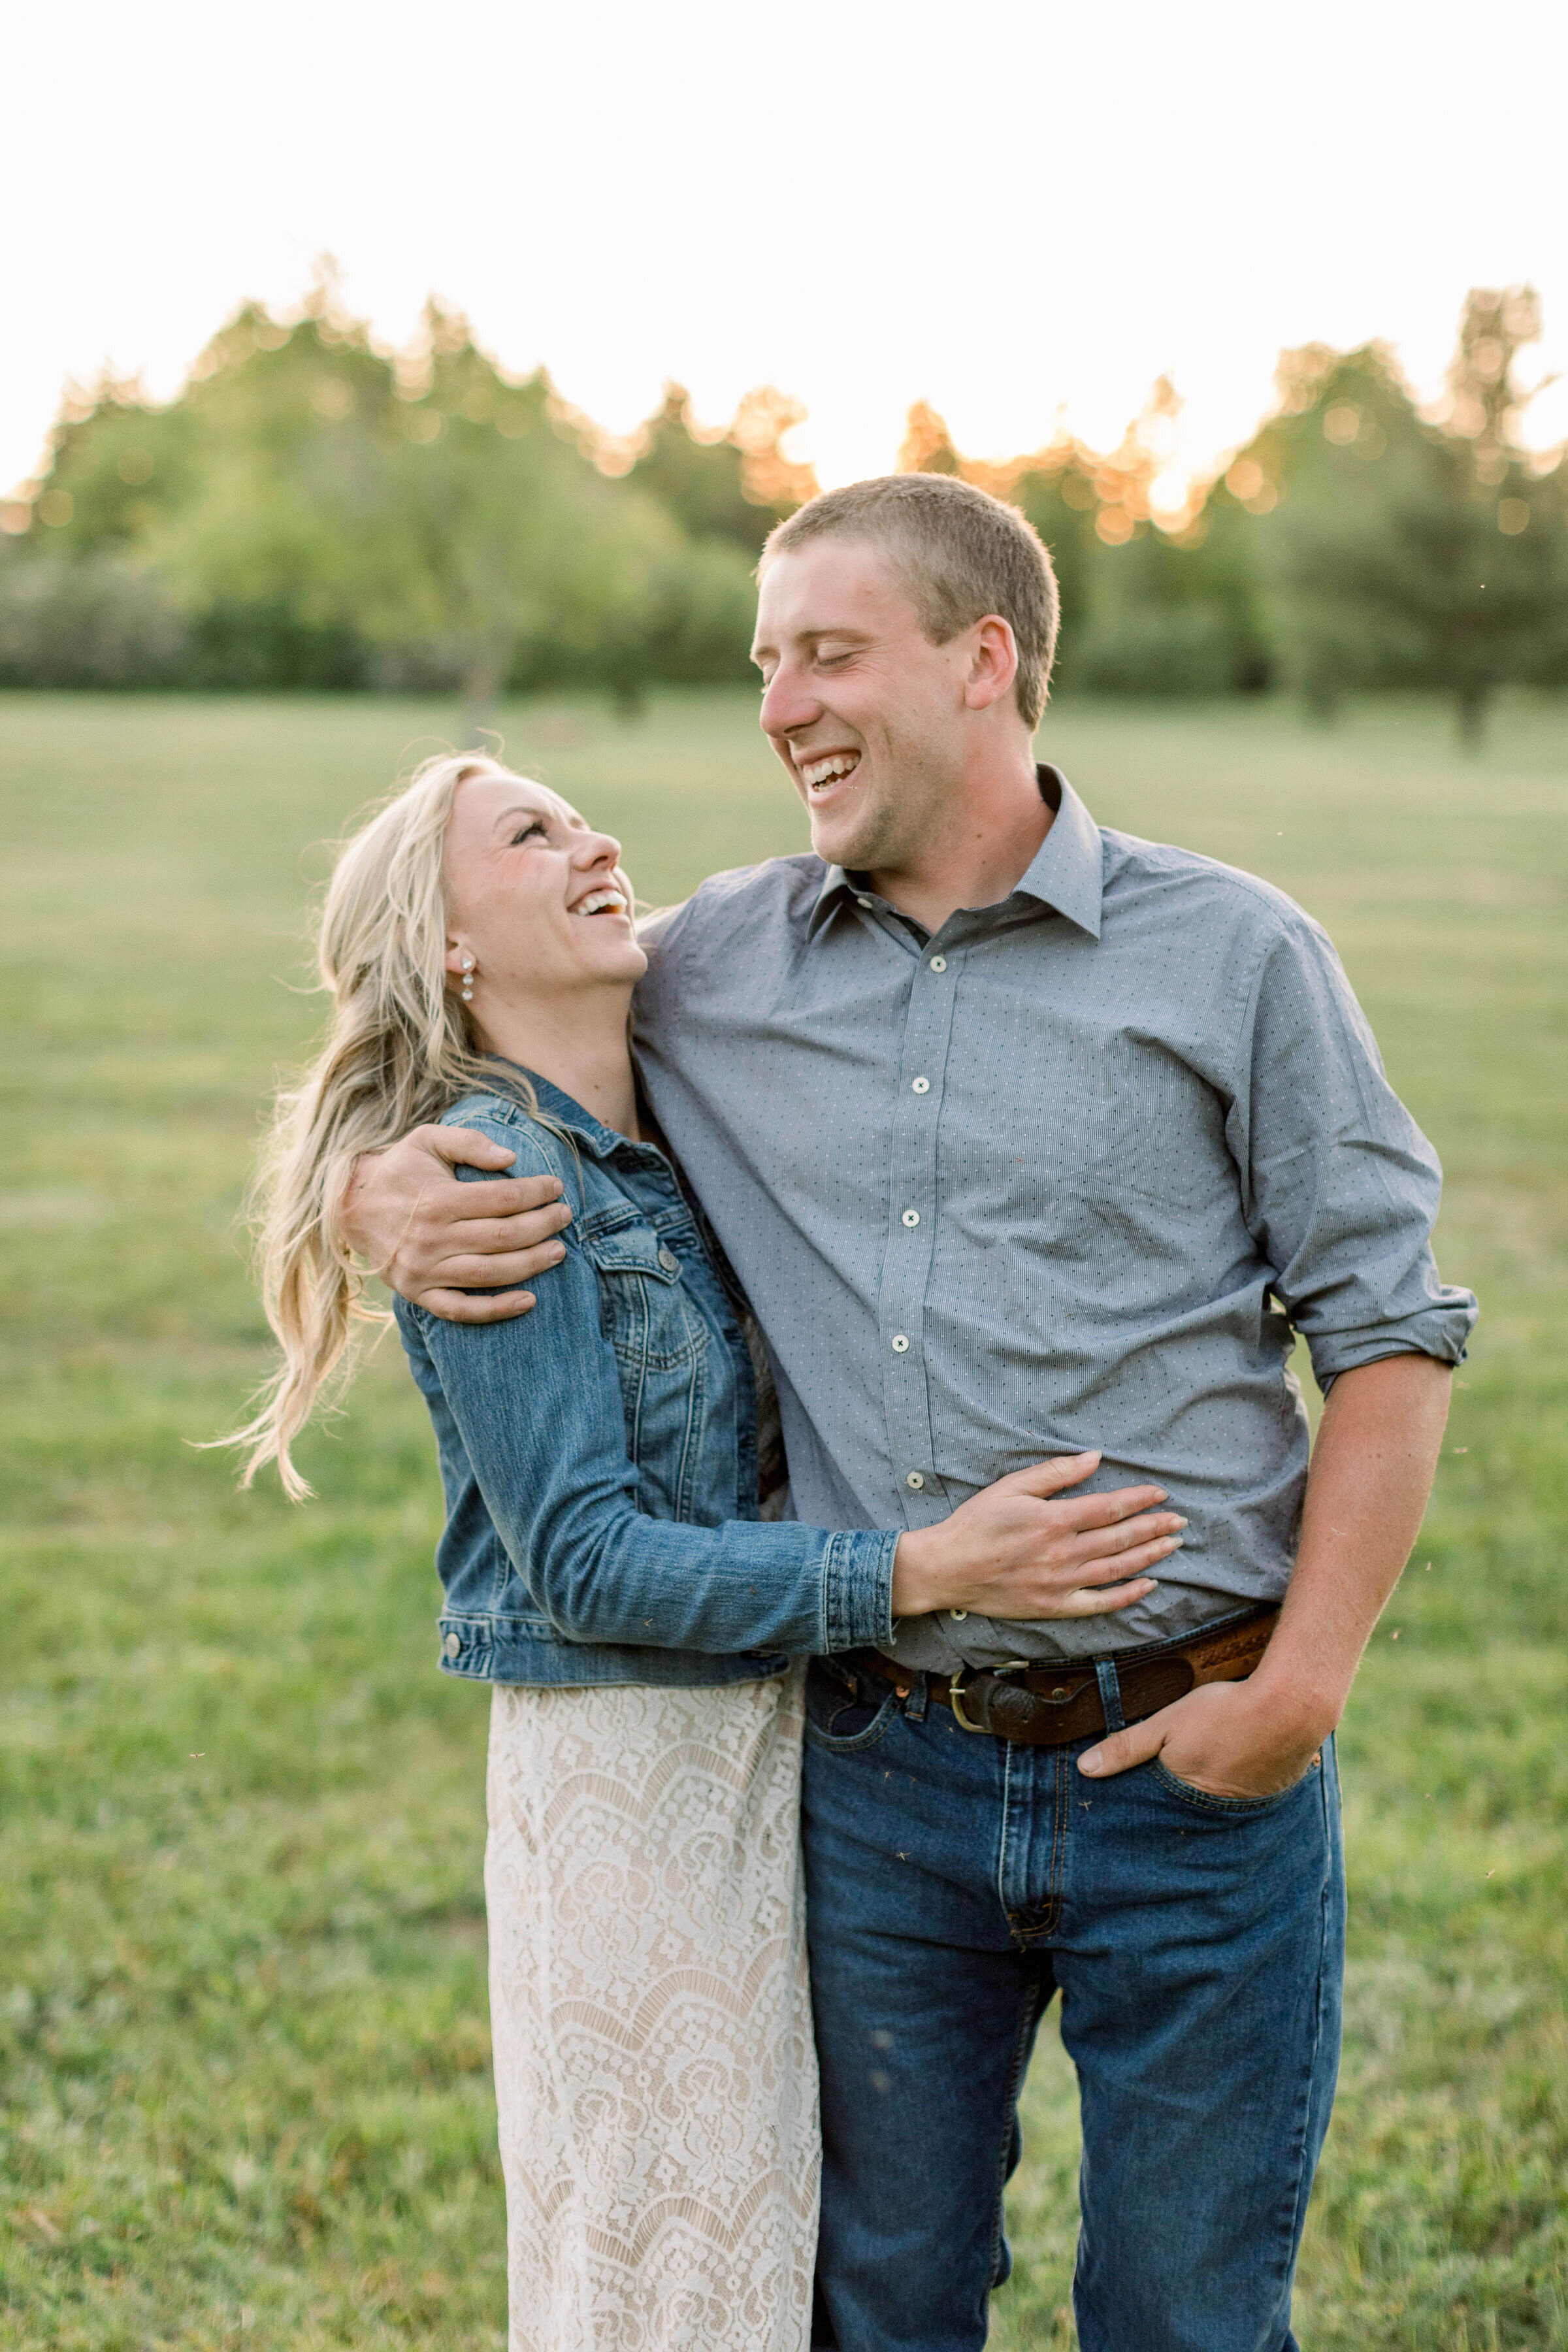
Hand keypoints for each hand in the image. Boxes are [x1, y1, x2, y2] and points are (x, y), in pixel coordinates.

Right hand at [340, 1127, 573, 1321]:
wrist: (350, 1207)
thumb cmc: (399, 1169)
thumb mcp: (427, 1140)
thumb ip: (469, 1142)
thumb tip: (512, 1158)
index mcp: (437, 1200)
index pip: (503, 1199)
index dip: (537, 1193)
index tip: (557, 1187)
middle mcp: (430, 1238)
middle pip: (503, 1237)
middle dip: (543, 1226)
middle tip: (565, 1216)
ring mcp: (423, 1271)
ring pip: (490, 1274)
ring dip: (531, 1265)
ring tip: (559, 1252)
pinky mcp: (417, 1294)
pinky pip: (461, 1310)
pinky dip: (496, 1310)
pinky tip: (528, 1301)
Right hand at [891, 1452, 1185, 1621]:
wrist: (948, 1568)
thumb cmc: (976, 1523)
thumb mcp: (1011, 1486)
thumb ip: (1055, 1473)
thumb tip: (1094, 1458)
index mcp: (1054, 1519)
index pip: (1110, 1507)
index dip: (1140, 1499)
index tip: (1161, 1493)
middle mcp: (1063, 1553)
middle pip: (1121, 1538)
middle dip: (1155, 1527)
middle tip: (1180, 1520)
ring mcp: (1062, 1583)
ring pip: (1118, 1568)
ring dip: (1150, 1556)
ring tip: (1173, 1545)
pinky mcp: (1056, 1606)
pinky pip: (1100, 1602)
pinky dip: (1127, 1595)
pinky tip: (1148, 1585)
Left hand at [1077, 1675, 1328, 1797]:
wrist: (1290, 1706)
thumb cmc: (1223, 1713)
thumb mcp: (1166, 1724)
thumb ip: (1127, 1747)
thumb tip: (1085, 1769)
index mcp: (1188, 1798)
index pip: (1158, 1816)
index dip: (1146, 1812)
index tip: (1130, 1817)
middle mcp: (1219, 1812)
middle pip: (1190, 1814)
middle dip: (1176, 1811)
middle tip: (1167, 1801)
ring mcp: (1251, 1804)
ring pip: (1220, 1806)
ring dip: (1211, 1797)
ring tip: (1202, 1782)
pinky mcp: (1275, 1791)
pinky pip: (1249, 1795)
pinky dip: (1240, 1786)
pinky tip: (1236, 1769)